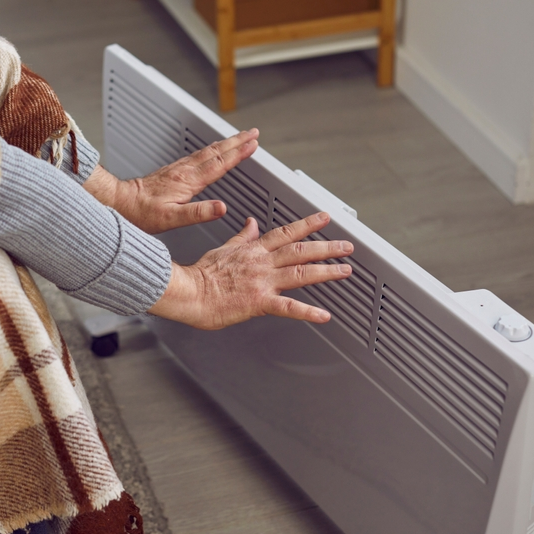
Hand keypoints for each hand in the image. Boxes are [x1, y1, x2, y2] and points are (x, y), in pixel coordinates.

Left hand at [83, 129, 259, 233]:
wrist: (119, 202)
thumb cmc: (141, 213)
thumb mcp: (171, 219)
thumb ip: (198, 213)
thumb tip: (222, 208)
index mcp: (188, 181)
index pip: (219, 164)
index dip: (238, 154)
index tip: (253, 145)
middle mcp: (184, 171)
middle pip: (216, 151)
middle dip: (237, 141)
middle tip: (253, 133)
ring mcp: (177, 169)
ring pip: (207, 150)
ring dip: (226, 142)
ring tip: (239, 137)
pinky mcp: (171, 171)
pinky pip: (197, 155)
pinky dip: (211, 149)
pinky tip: (212, 150)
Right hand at [148, 212, 353, 329]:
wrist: (187, 292)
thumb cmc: (199, 276)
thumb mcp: (223, 248)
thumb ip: (242, 237)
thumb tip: (251, 223)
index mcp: (253, 250)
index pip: (286, 232)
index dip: (308, 224)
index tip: (324, 218)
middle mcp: (261, 263)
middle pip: (301, 250)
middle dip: (327, 247)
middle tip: (347, 246)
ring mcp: (262, 282)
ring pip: (301, 273)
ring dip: (326, 272)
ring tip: (345, 271)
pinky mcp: (258, 302)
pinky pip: (288, 308)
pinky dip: (308, 312)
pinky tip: (323, 315)